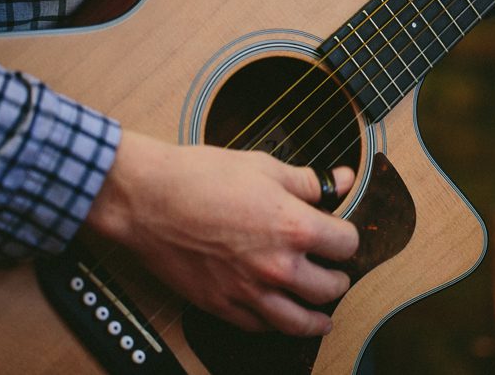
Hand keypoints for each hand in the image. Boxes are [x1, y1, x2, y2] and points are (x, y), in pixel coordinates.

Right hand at [85, 130, 358, 335]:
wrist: (147, 199)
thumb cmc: (200, 177)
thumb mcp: (264, 167)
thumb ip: (308, 181)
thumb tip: (341, 181)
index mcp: (294, 227)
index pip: (346, 245)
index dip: (347, 237)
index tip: (341, 235)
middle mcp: (276, 266)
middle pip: (330, 287)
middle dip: (338, 279)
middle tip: (336, 273)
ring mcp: (249, 291)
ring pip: (299, 322)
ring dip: (317, 318)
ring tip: (324, 316)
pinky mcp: (221, 305)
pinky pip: (260, 327)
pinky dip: (275, 324)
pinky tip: (279, 316)